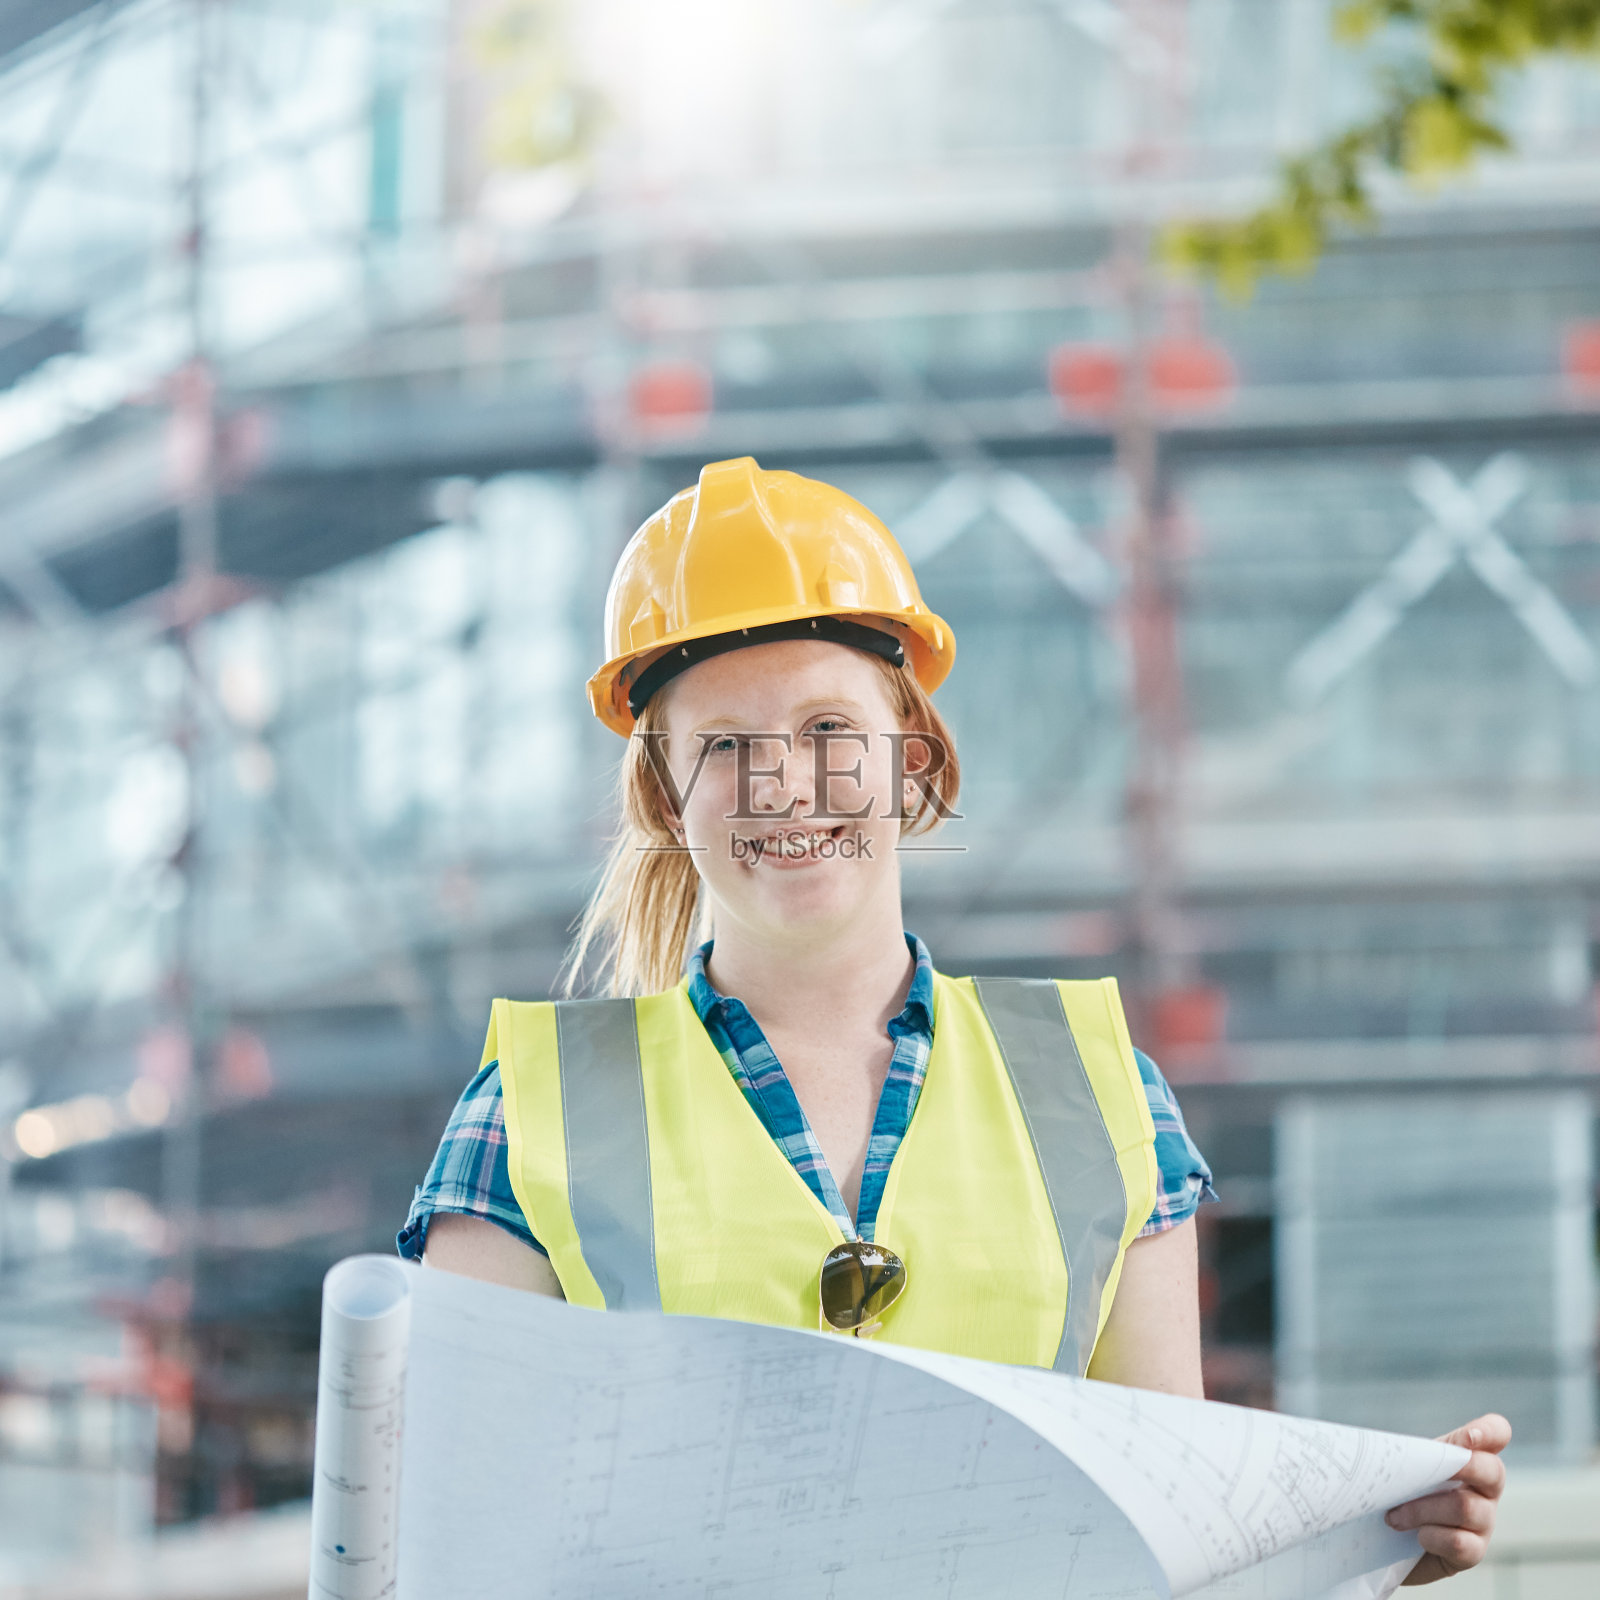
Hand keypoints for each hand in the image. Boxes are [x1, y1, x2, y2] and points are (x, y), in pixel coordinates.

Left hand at [1387, 1414, 1510, 1583]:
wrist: (1389, 1542)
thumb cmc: (1399, 1492)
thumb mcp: (1405, 1466)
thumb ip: (1409, 1451)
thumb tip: (1383, 1443)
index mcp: (1469, 1457)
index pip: (1498, 1433)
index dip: (1491, 1431)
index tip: (1470, 1436)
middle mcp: (1485, 1488)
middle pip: (1493, 1471)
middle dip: (1462, 1466)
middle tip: (1424, 1470)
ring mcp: (1484, 1521)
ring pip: (1465, 1507)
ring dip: (1421, 1509)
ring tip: (1394, 1516)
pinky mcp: (1474, 1552)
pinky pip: (1458, 1542)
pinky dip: (1430, 1537)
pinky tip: (1416, 1537)